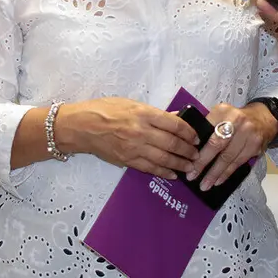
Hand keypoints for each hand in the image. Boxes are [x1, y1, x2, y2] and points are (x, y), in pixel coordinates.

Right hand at [57, 97, 200, 178]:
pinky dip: (163, 172)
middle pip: (172, 143)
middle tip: (197, 154)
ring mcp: (134, 147)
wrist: (81, 126)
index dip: (188, 132)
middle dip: (188, 150)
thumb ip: (154, 112)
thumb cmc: (103, 110)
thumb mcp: (130, 103)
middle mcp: (141, 131)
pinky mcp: (127, 160)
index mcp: (143, 113)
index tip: (196, 137)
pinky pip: (150, 168)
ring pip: (164, 159)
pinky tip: (173, 174)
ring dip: (180, 164)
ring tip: (190, 167)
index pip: (174, 124)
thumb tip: (175, 117)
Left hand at [185, 103, 275, 190]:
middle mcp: (236, 120)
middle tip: (192, 176)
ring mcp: (248, 133)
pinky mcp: (255, 146)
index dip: (197, 147)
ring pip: (228, 157)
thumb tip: (187, 145)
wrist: (263, 118)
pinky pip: (238, 163)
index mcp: (222, 111)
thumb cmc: (235, 119)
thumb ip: (206, 126)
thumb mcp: (220, 114)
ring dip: (215, 174)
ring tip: (204, 185)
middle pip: (216, 145)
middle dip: (203, 163)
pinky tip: (218, 181)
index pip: (206, 130)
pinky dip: (226, 174)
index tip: (187, 160)